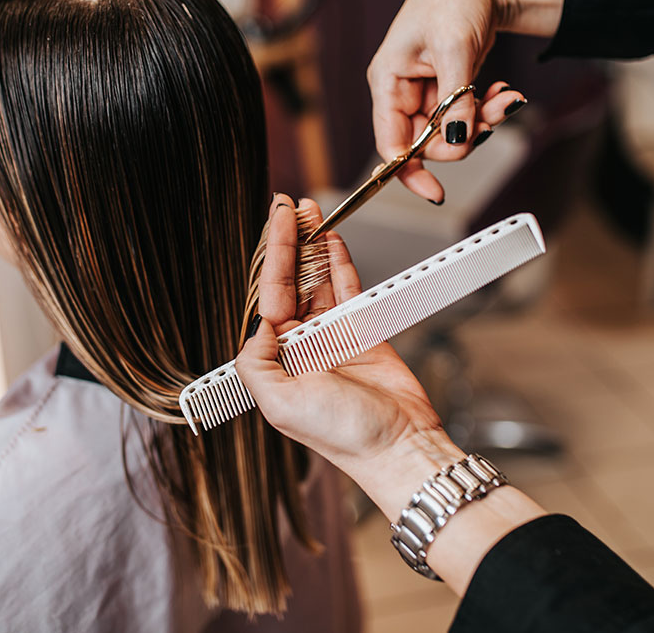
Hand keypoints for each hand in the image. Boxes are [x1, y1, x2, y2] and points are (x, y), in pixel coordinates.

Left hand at [238, 195, 458, 492]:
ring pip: (319, 280)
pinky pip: (349, 290)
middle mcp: (301, 345)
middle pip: (292, 281)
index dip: (273, 255)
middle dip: (290, 243)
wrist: (398, 446)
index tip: (275, 222)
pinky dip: (341, 264)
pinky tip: (333, 241)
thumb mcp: (278, 403)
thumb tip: (257, 323)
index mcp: (276, 359)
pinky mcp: (364, 333)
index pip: (269, 295)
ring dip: (315, 246)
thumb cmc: (341, 434)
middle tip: (289, 206)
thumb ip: (256, 361)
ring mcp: (332, 337)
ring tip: (311, 212)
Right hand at [366, 0, 566, 202]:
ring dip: (482, 121)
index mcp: (388, 81)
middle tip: (495, 117)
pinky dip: (486, 110)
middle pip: (425, 142)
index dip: (408, 171)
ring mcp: (425, 91)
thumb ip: (454, 100)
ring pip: (450, 131)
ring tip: (507, 99)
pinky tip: (504, 93)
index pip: (389, 143)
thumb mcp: (455, 48)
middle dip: (463, 135)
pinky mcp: (447, 88)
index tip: (435, 192)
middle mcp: (401, 90)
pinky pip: (464, 116)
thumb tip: (454, 142)